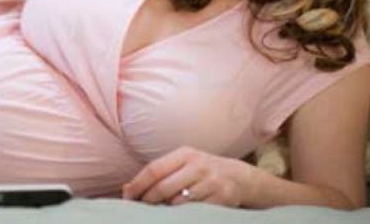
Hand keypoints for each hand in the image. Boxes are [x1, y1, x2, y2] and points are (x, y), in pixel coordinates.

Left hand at [122, 146, 253, 206]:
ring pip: (178, 202)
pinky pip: (195, 211)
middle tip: (140, 209)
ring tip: (160, 211)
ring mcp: (211, 182)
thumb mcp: (184, 164)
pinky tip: (179, 215)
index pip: (154, 169)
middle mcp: (198, 165)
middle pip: (163, 187)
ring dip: (165, 210)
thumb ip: (159, 173)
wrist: (241, 178)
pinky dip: (183, 215)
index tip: (127, 197)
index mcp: (185, 154)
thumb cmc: (204, 171)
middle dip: (148, 201)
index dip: (137, 185)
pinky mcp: (222, 199)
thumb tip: (127, 189)